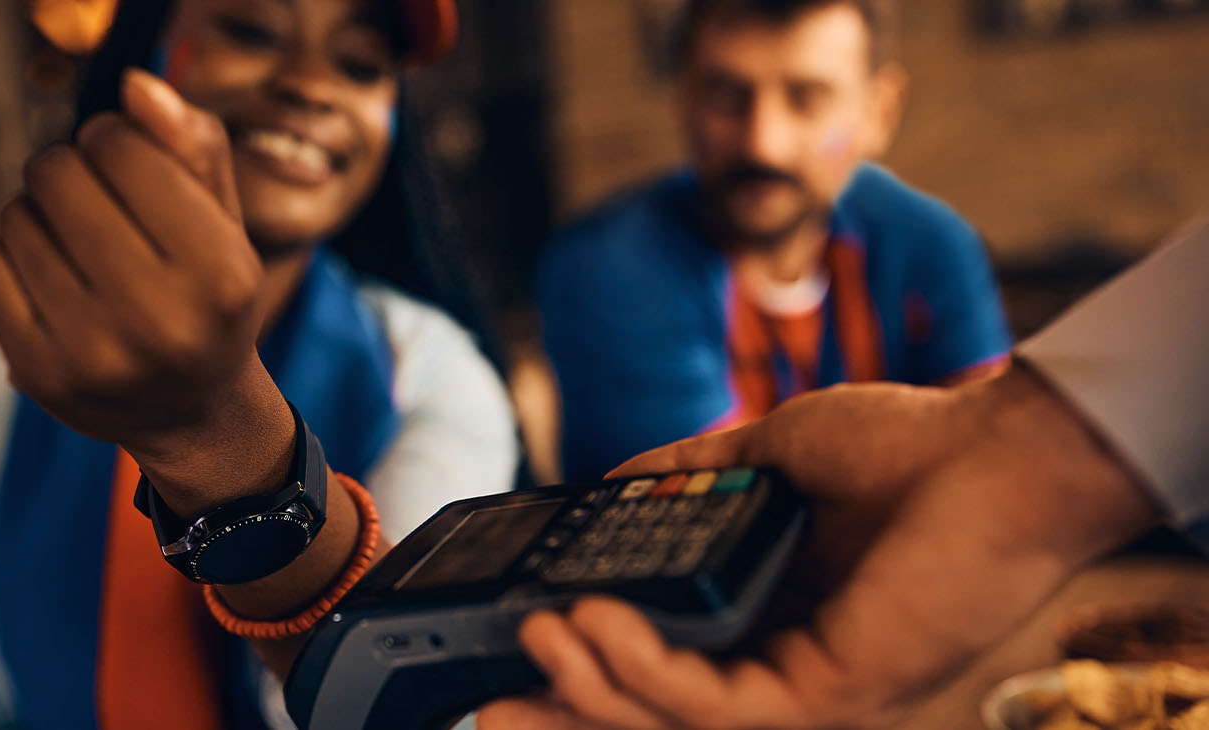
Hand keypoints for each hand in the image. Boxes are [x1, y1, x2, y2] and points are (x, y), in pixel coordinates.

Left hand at [0, 70, 288, 511]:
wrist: (195, 413)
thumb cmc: (208, 297)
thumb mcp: (226, 221)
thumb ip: (191, 145)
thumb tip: (134, 87)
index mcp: (220, 275)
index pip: (122, 149)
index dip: (115, 139)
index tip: (128, 163)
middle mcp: (160, 320)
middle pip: (58, 175)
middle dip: (70, 169)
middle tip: (96, 202)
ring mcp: (92, 353)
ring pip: (17, 216)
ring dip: (40, 213)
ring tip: (79, 247)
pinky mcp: (37, 373)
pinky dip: (11, 254)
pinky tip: (51, 278)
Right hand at [479, 366, 1160, 728]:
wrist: (993, 450)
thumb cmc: (901, 451)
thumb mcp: (763, 461)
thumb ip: (688, 479)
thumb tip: (614, 485)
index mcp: (767, 620)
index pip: (660, 668)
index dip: (587, 672)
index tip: (516, 651)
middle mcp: (782, 668)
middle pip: (653, 716)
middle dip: (567, 715)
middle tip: (484, 710)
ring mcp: (807, 691)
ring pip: (672, 721)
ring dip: (592, 688)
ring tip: (536, 638)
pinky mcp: (831, 695)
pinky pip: (716, 707)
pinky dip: (646, 673)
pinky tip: (600, 624)